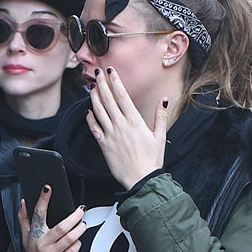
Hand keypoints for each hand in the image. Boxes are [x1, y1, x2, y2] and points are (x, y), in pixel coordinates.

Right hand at [18, 185, 85, 251]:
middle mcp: (43, 243)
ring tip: (82, 224)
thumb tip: (24, 202)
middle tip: (81, 211)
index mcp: (35, 233)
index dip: (43, 200)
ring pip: (70, 239)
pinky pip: (73, 251)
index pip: (38, 214)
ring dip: (80, 229)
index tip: (47, 189)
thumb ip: (24, 217)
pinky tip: (76, 240)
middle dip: (74, 217)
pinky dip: (78, 244)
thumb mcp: (25, 234)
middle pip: (61, 228)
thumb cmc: (32, 250)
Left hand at [86, 67, 168, 189]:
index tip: (111, 71)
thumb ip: (160, 116)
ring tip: (91, 87)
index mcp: (135, 121)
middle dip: (101, 84)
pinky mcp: (104, 145)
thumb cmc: (151, 160)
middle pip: (108, 100)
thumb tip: (164, 99)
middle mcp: (121, 125)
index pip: (122, 96)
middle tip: (97, 73)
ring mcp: (111, 135)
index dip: (115, 82)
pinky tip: (88, 111)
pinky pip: (94, 128)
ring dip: (94, 97)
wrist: (141, 180)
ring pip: (99, 111)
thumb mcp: (160, 136)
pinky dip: (90, 118)